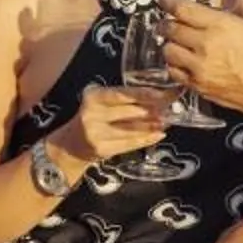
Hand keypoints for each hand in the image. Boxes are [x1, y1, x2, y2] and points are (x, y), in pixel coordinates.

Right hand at [53, 86, 167, 173]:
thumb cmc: (92, 119)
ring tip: (166, 121)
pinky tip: (158, 135)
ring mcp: (96, 133)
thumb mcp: (102, 104)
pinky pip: (129, 144)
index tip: (163, 94)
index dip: (144, 94)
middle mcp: (92, 113)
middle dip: (153, 110)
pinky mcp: (101, 149)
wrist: (70, 146)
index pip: (122, 94)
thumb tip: (159, 96)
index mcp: (94, 96)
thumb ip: (124, 100)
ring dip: (152, 126)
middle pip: (130, 112)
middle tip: (172, 107)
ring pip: (132, 129)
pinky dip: (146, 139)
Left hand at [162, 0, 242, 117]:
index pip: (182, 9)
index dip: (168, 1)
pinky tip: (182, 62)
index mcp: (220, 25)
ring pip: (168, 51)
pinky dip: (174, 65)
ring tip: (175, 43)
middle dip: (165, 23)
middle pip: (170, 29)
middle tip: (167, 22)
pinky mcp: (197, 84)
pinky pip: (174, 72)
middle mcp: (205, 44)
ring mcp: (198, 66)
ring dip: (169, 44)